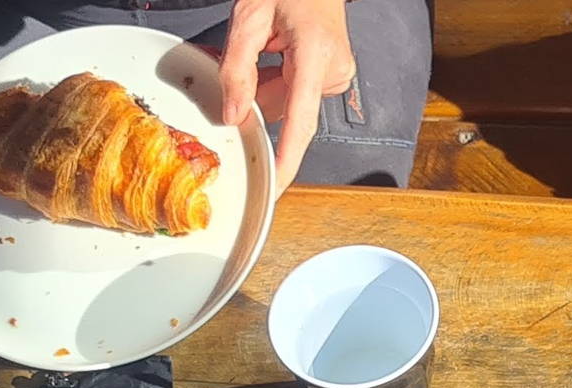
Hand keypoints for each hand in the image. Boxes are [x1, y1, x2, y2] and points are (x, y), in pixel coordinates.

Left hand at [216, 0, 356, 189]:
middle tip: (244, 58)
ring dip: (269, 86)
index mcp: (314, 53)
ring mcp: (338, 74)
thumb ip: (237, 67)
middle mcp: (333, 69)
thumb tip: (233, 115)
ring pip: (290, 104)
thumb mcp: (250, 14)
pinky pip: (299, 93)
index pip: (300, 120)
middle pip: (286, 111)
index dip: (287, 158)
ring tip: (268, 46)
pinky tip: (280, 53)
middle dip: (258, 97)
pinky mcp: (335, 75)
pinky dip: (281, 80)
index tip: (276, 187)